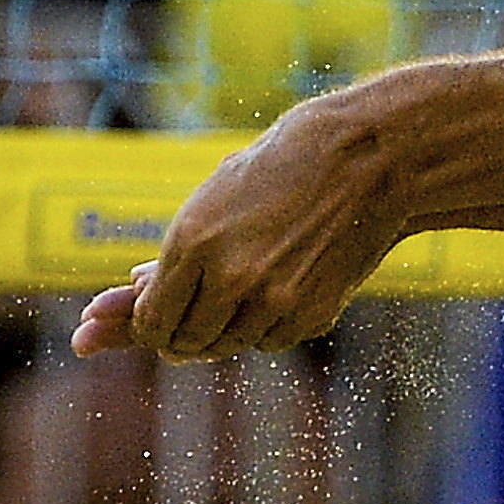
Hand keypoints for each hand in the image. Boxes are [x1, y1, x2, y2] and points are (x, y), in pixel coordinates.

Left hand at [81, 91, 410, 361]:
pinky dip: (268, 323)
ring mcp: (272, 301)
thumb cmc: (284, 167)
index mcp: (192, 241)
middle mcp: (228, 278)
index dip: (146, 324)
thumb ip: (173, 257)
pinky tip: (284, 281)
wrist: (369, 158)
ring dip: (227, 326)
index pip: (150, 323)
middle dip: (183, 330)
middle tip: (200, 302)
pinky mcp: (310, 315)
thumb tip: (134, 294)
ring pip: (228, 345)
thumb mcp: (216, 199)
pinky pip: (270, 340)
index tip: (157, 312)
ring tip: (248, 279)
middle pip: (183, 343)